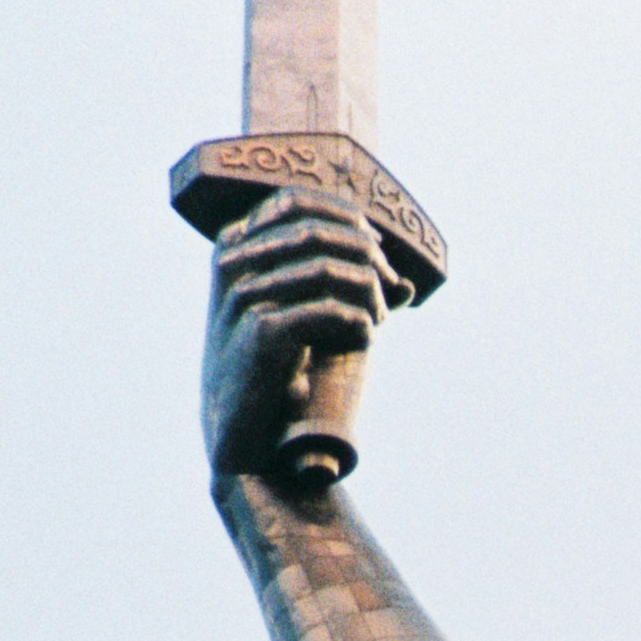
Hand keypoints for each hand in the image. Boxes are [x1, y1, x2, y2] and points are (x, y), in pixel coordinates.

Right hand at [202, 187, 404, 482]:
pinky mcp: (262, 333)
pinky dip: (358, 321)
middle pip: (316, 231)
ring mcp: (243, 297)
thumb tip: (407, 284)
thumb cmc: (273, 376)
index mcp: (234, 251)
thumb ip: (345, 296)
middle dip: (364, 254)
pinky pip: (328, 310)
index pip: (294, 201)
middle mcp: (233, 266)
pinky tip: (366, 337)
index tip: (377, 248)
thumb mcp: (304, 323)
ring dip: (367, 291)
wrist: (243, 438)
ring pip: (328, 268)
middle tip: (390, 285)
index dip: (344, 216)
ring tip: (380, 317)